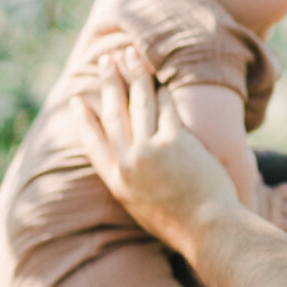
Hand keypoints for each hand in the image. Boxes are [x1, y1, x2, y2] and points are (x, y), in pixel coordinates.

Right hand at [72, 49, 238, 257]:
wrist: (208, 231)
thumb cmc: (182, 226)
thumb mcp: (143, 210)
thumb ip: (131, 185)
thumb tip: (128, 168)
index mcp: (117, 183)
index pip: (93, 143)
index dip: (84, 120)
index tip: (77, 102)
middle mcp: (128, 163)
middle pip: (113, 113)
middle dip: (108, 84)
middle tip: (104, 62)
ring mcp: (150, 151)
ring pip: (137, 103)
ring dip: (132, 75)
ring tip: (129, 55)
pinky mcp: (175, 142)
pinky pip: (166, 108)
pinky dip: (162, 91)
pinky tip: (160, 79)